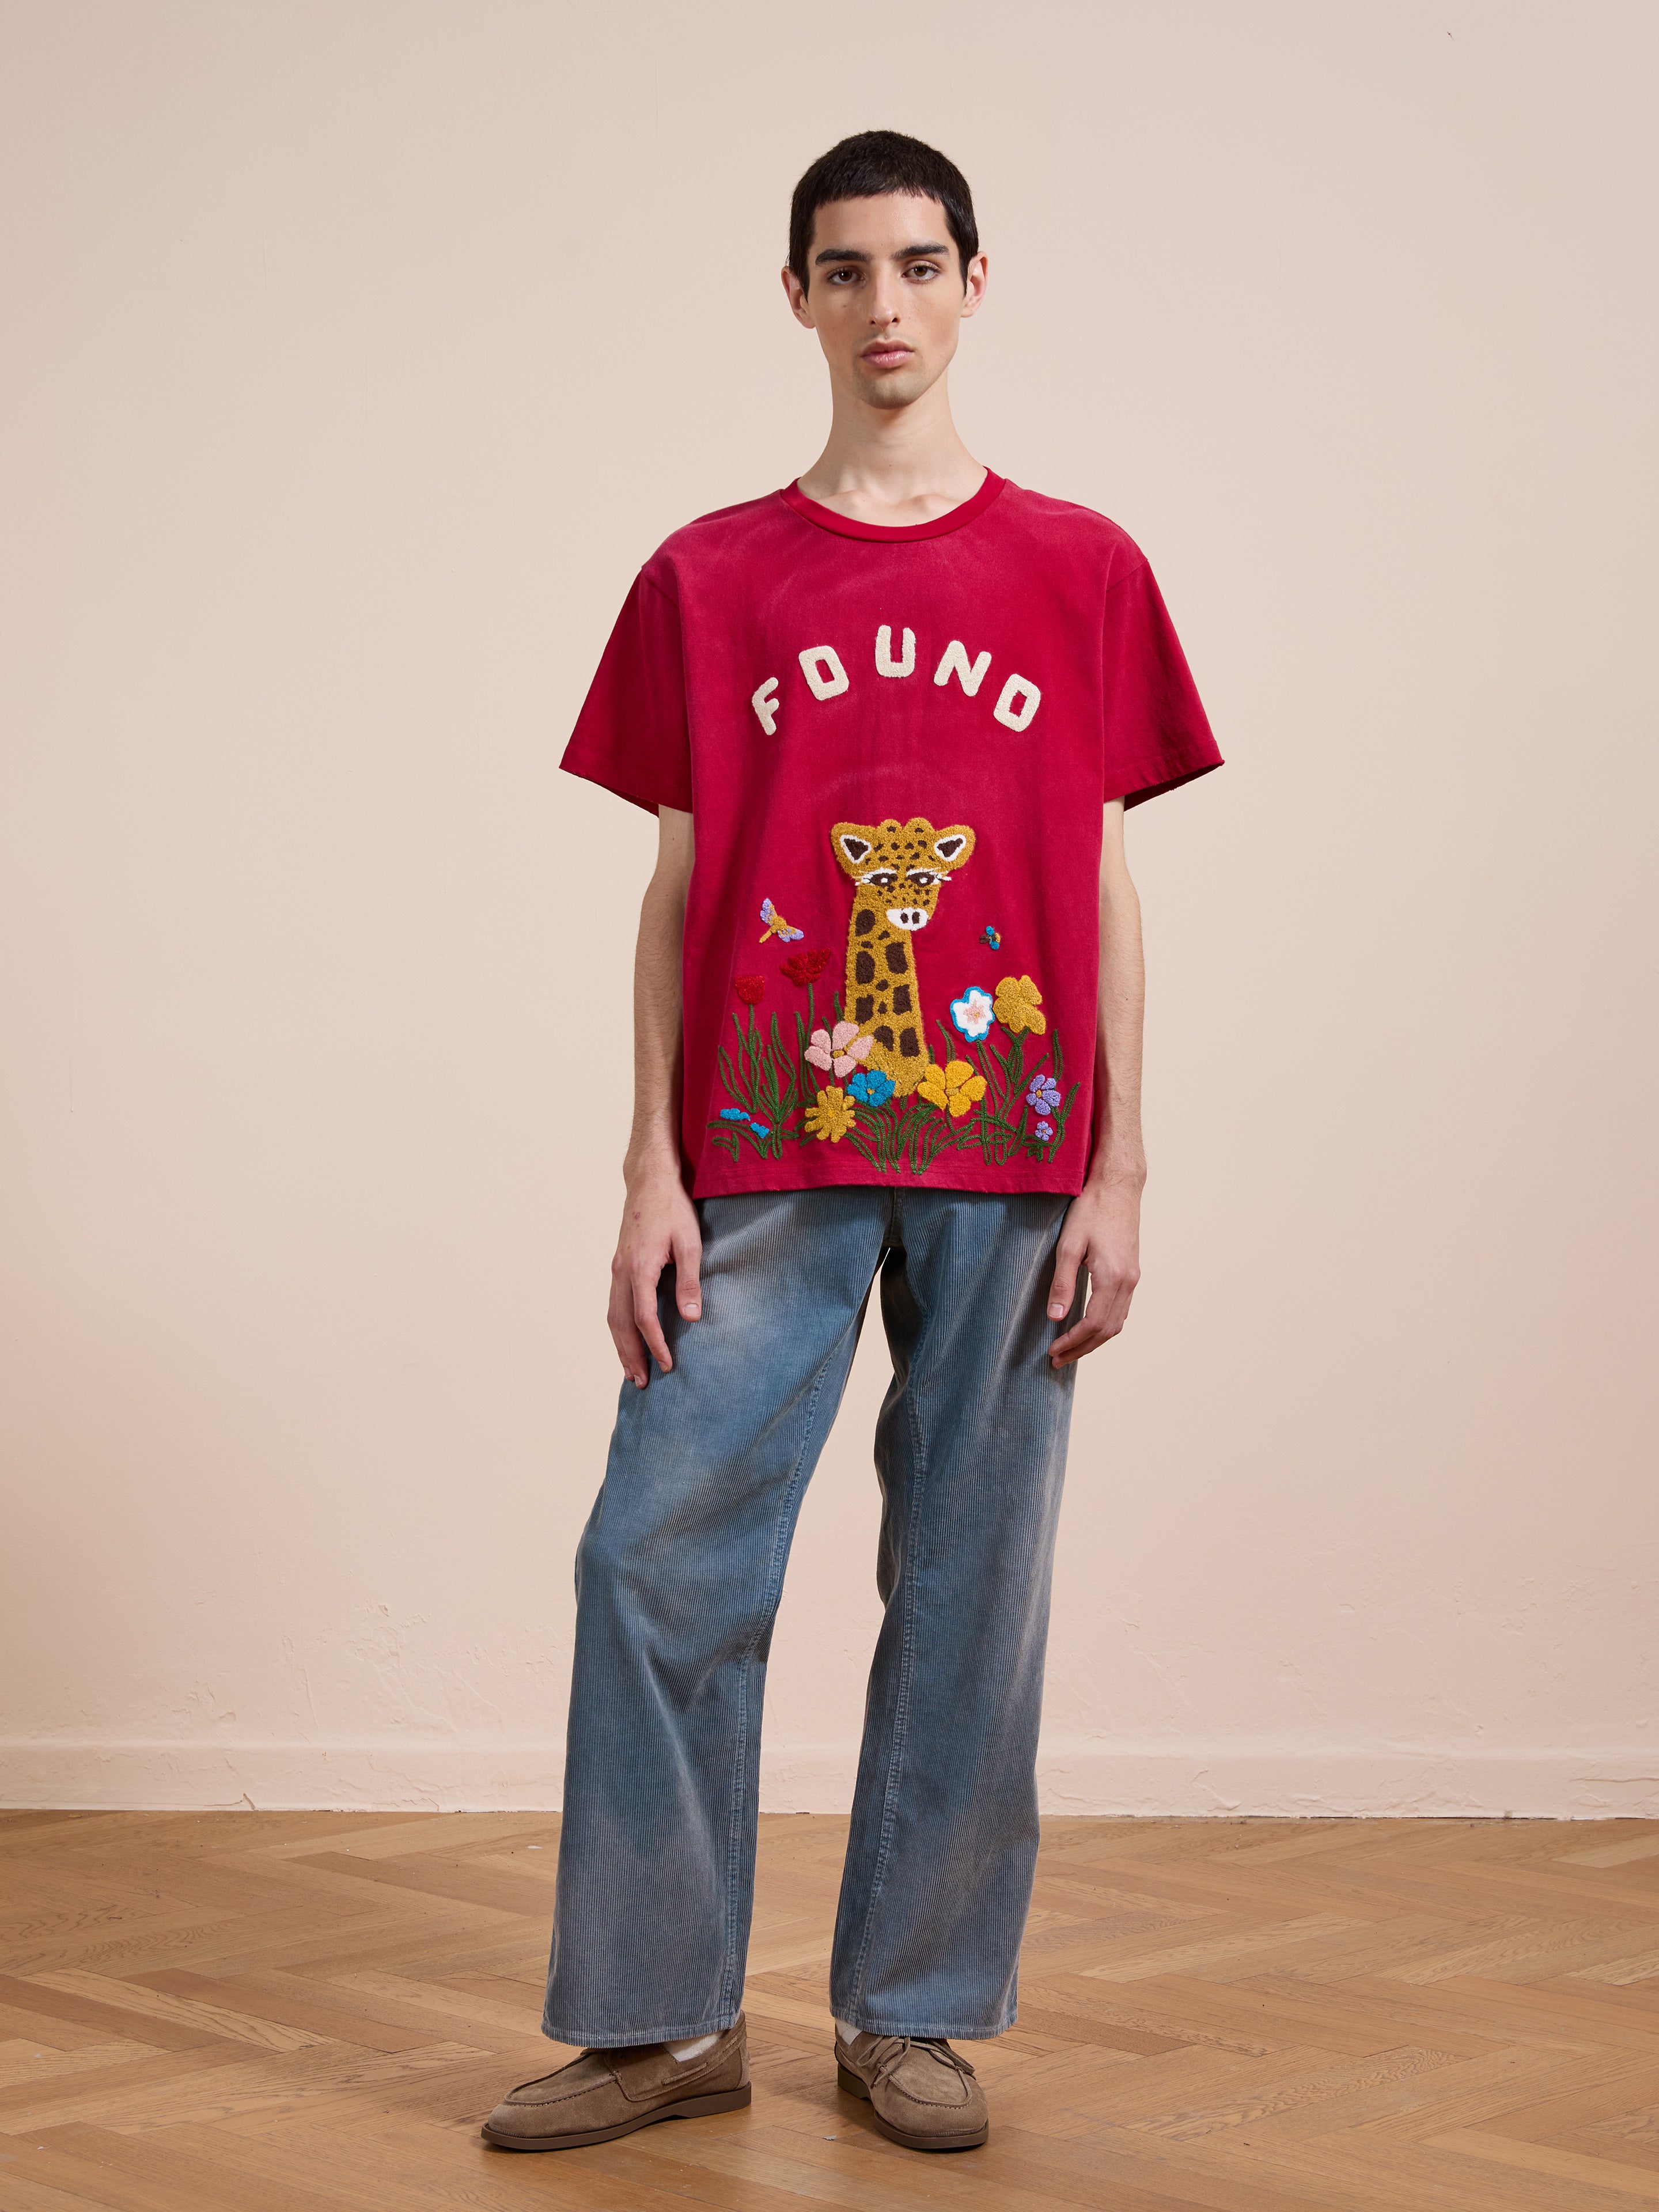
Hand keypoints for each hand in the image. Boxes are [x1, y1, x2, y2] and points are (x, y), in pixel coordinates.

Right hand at [608, 1160, 701, 1386]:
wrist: (650, 1180)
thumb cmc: (673, 1209)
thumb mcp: (690, 1243)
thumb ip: (689, 1281)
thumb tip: (691, 1319)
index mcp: (639, 1268)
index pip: (645, 1319)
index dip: (656, 1345)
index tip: (668, 1366)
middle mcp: (621, 1272)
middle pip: (621, 1324)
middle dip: (630, 1355)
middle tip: (641, 1382)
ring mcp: (616, 1269)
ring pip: (613, 1316)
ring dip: (621, 1345)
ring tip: (631, 1370)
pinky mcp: (618, 1265)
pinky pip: (614, 1305)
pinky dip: (618, 1327)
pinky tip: (628, 1339)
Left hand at [1045, 1174, 1141, 1367]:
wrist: (1119, 1186)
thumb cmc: (1092, 1209)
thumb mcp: (1069, 1244)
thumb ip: (1062, 1282)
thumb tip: (1055, 1317)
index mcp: (1113, 1277)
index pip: (1093, 1324)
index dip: (1072, 1342)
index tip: (1053, 1352)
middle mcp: (1128, 1282)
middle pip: (1108, 1330)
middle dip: (1082, 1348)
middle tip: (1058, 1360)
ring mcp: (1133, 1277)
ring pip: (1117, 1322)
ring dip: (1094, 1340)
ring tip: (1071, 1349)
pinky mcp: (1132, 1271)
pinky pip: (1121, 1309)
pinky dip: (1104, 1325)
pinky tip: (1088, 1327)